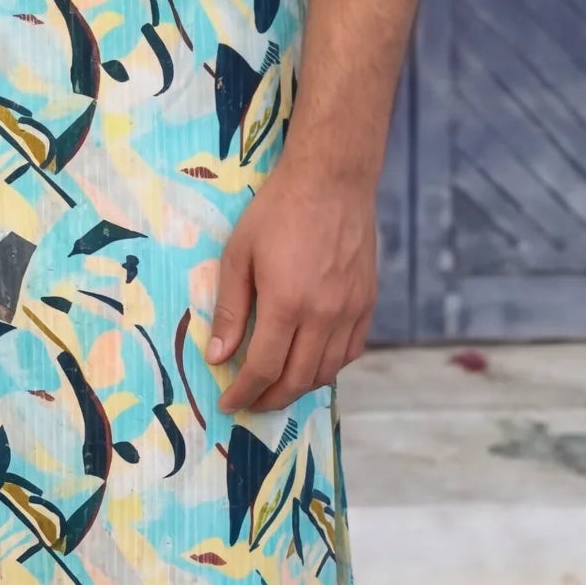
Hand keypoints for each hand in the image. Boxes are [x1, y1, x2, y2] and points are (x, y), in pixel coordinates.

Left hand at [204, 153, 378, 414]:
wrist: (331, 180)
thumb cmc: (277, 211)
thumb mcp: (239, 254)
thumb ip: (231, 310)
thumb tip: (218, 357)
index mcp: (287, 302)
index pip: (264, 368)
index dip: (244, 393)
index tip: (228, 404)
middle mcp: (324, 314)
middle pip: (298, 379)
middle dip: (270, 399)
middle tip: (250, 402)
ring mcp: (351, 310)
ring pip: (327, 371)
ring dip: (300, 387)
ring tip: (277, 386)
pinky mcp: (367, 302)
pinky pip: (351, 351)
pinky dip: (329, 366)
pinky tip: (311, 362)